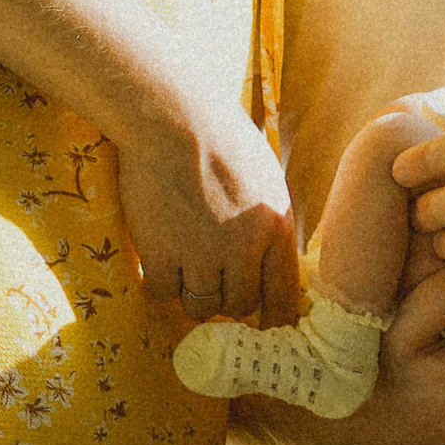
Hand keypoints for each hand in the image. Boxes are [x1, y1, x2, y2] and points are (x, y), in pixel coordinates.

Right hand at [113, 100, 301, 324]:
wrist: (172, 120)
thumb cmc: (220, 139)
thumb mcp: (265, 178)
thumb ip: (269, 222)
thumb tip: (270, 261)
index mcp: (275, 227)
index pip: (282, 293)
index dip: (273, 315)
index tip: (266, 323)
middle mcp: (243, 248)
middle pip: (239, 304)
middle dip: (229, 299)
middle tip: (215, 282)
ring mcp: (200, 254)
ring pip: (202, 306)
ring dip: (195, 294)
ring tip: (187, 269)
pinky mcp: (162, 253)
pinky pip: (166, 293)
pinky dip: (163, 282)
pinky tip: (162, 260)